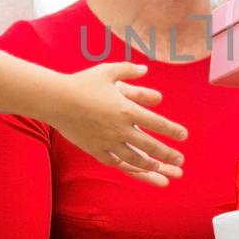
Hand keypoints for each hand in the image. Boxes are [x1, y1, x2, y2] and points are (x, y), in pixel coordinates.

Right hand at [51, 62, 187, 185]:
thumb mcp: (109, 71)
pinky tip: (134, 167)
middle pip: (151, 146)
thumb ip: (129, 71)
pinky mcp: (94, 149)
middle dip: (168, 155)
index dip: (173, 131)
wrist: (55, 99)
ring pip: (134, 159)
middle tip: (180, 161)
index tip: (183, 135)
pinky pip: (114, 161)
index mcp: (128, 109)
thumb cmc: (83, 82)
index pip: (158, 123)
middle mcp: (120, 129)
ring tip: (160, 168)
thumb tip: (145, 70)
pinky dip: (126, 166)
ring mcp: (107, 141)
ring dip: (150, 165)